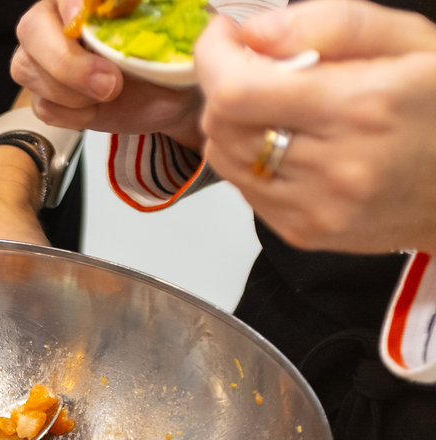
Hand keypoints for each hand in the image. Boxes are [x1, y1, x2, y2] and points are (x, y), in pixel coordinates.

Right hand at [11, 0, 202, 145]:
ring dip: (68, 90)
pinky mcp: (46, 94)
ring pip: (27, 68)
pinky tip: (96, 108)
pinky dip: (72, 113)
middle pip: (31, 29)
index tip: (81, 19)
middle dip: (65, 61)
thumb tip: (169, 13)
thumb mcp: (179, 27)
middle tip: (109, 84)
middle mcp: (59, 20)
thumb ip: (164, 13)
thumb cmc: (172, 55)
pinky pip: (42, 104)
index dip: (69, 4)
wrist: (171, 96)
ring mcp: (45, 58)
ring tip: (110, 95)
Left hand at [195, 0, 435, 254]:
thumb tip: (256, 32)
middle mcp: (334, 166)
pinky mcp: (303, 232)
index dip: (214, 58)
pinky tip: (288, 141)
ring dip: (233, 124)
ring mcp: (316, 208)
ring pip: (224, 159)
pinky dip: (250, 158)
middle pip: (222, 125)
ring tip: (276, 104)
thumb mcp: (408, 40)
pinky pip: (244, 189)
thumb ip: (331, 23)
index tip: (223, 35)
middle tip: (255, 66)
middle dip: (224, 85)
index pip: (238, 91)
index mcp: (360, 108)